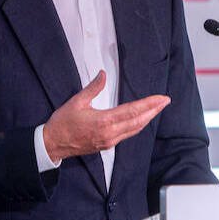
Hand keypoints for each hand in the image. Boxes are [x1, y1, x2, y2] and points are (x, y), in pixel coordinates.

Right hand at [41, 71, 169, 163]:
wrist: (52, 144)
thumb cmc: (62, 123)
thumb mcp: (76, 101)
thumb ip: (93, 87)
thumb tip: (103, 74)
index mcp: (103, 121)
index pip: (132, 111)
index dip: (149, 104)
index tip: (161, 98)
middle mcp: (110, 133)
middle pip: (138, 122)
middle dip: (154, 111)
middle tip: (165, 101)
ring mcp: (109, 141)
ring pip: (134, 130)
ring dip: (147, 119)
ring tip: (157, 109)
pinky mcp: (107, 145)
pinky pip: (127, 135)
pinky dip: (137, 126)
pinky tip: (141, 120)